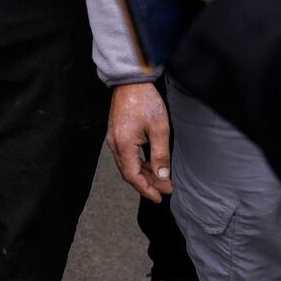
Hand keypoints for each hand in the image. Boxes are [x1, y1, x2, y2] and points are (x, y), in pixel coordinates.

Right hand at [106, 81, 171, 201]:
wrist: (130, 82)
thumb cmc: (145, 102)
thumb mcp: (159, 129)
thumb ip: (160, 155)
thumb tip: (162, 176)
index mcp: (123, 145)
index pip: (132, 176)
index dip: (146, 189)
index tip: (160, 198)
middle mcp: (114, 144)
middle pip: (128, 172)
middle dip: (147, 183)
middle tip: (165, 189)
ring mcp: (114, 138)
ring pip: (127, 164)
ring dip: (143, 174)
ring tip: (161, 178)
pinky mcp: (117, 133)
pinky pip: (126, 155)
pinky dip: (139, 163)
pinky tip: (151, 164)